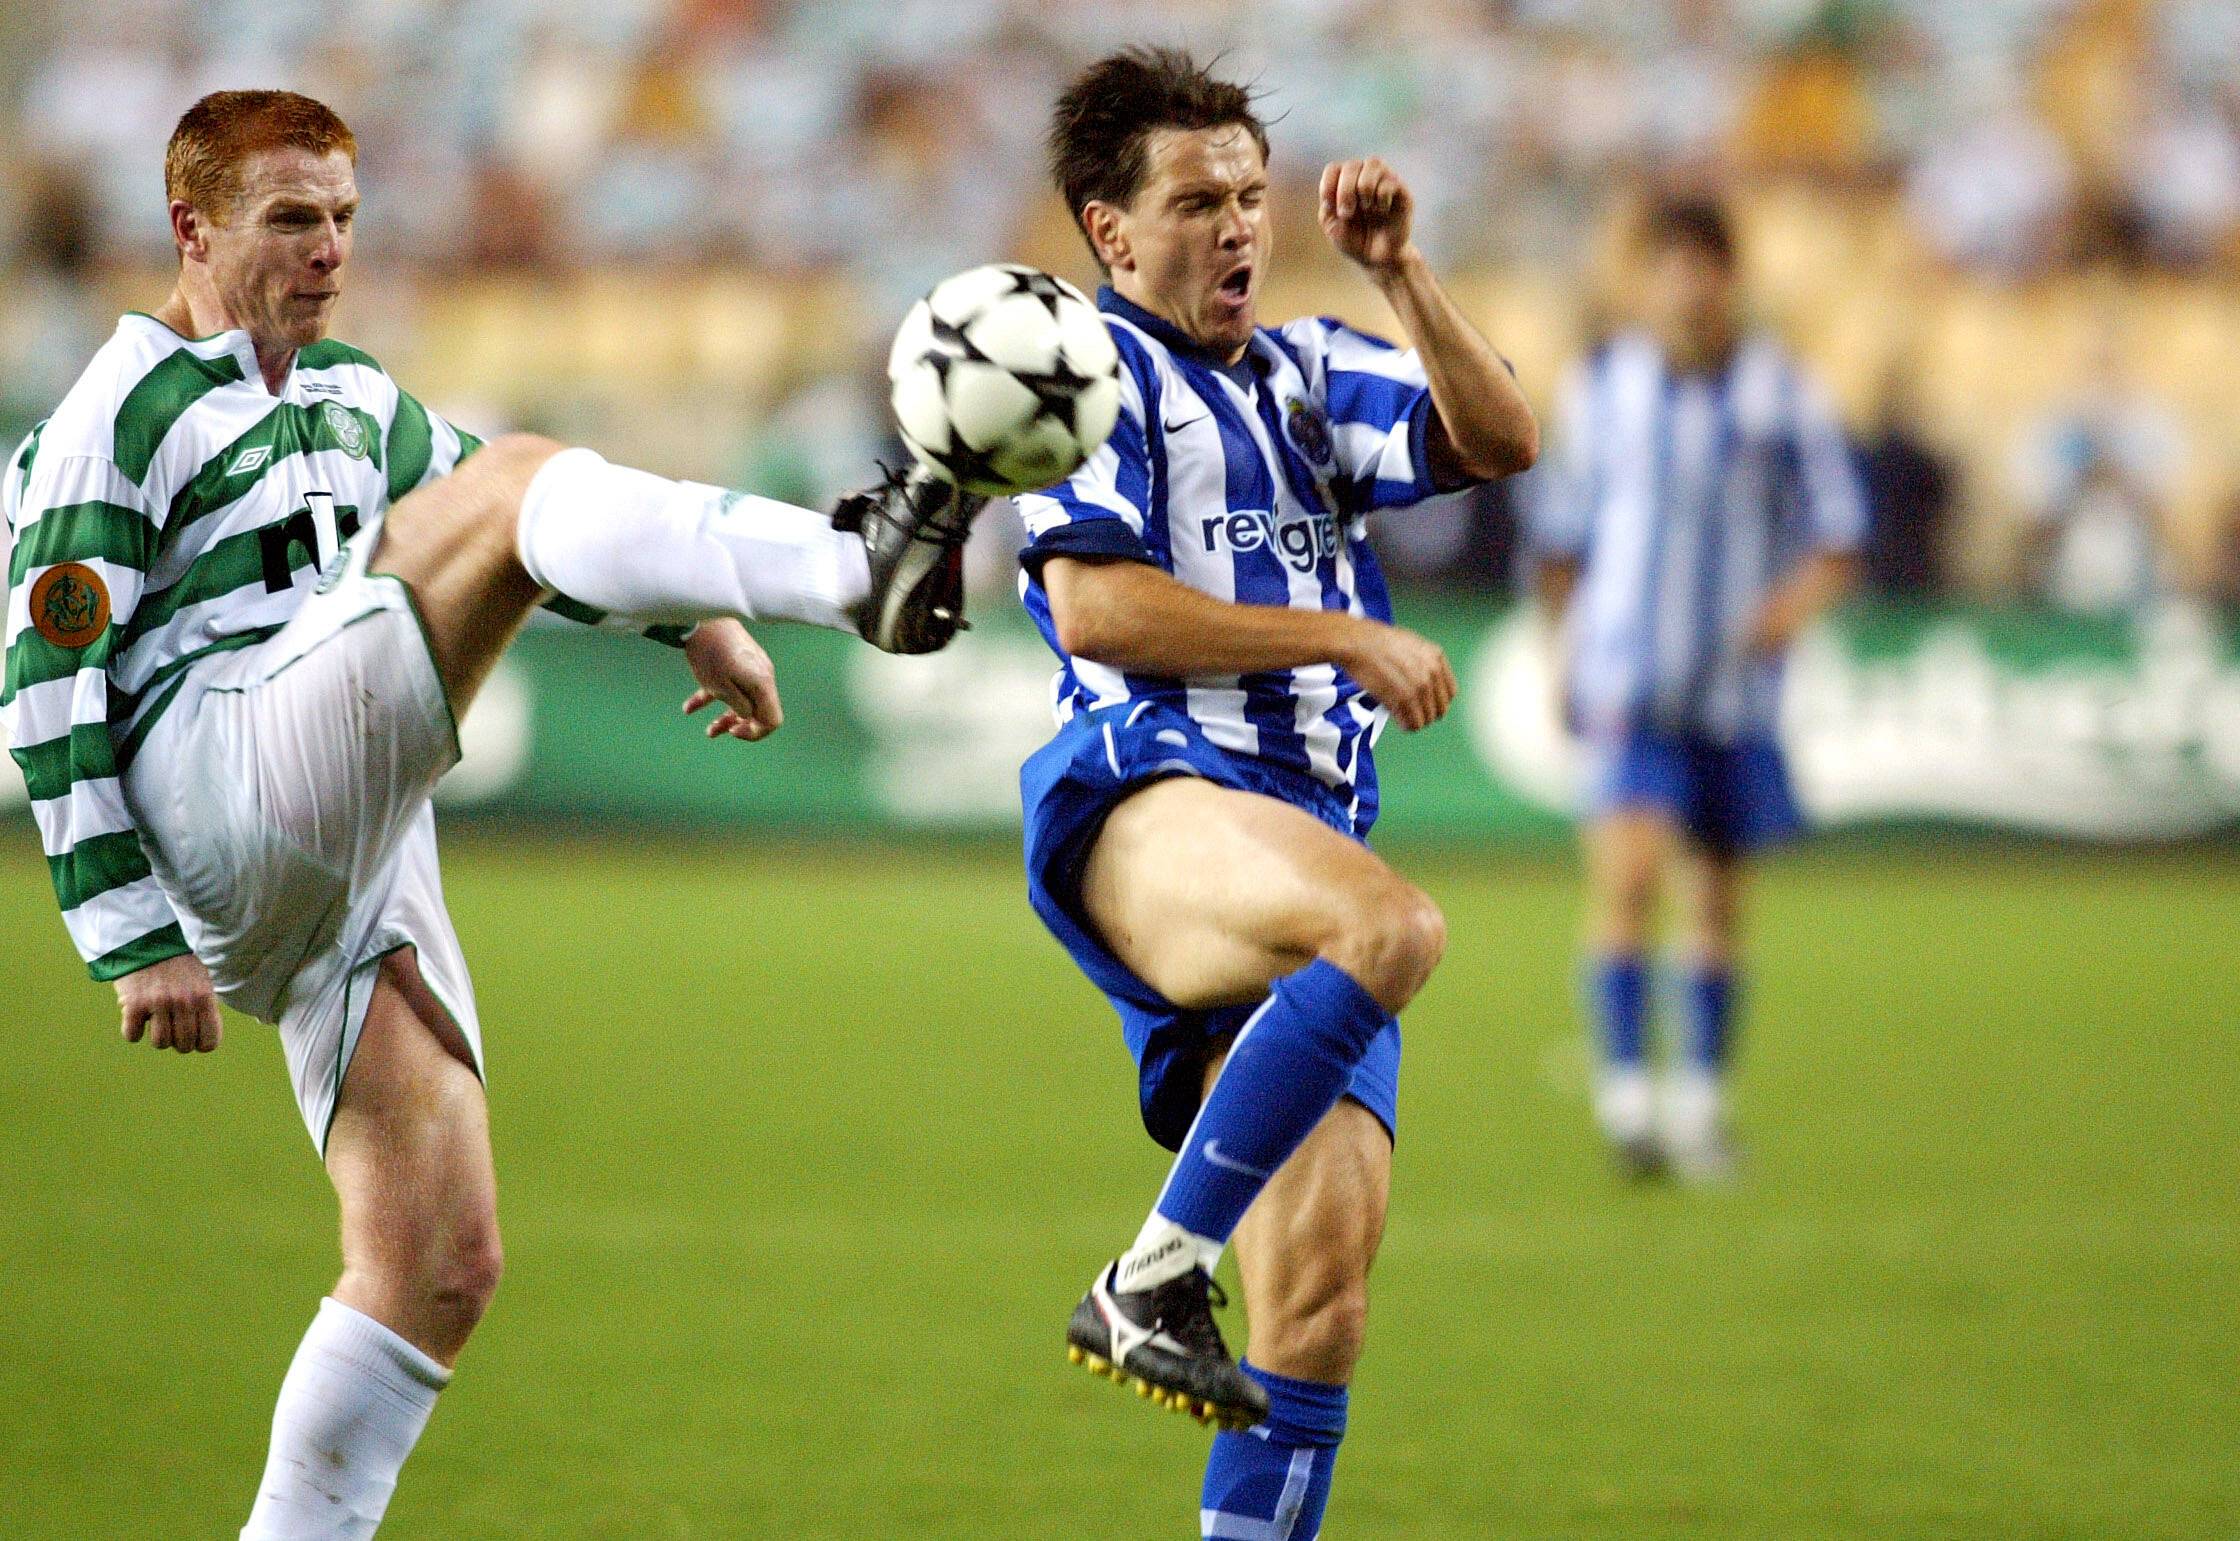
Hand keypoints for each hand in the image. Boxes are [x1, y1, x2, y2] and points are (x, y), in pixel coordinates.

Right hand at [116, 952, 220, 1053]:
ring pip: (160, 1043)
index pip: (209, 1042)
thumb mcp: (201, 979)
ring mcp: (158, 1003)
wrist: (145, 938)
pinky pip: (133, 1035)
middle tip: (172, 1027)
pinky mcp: (133, 1003)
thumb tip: (205, 1040)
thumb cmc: (177, 962)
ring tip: (155, 1020)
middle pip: (184, 1046)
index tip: (194, 1038)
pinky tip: (136, 1017)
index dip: (201, 1044)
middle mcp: (183, 1002)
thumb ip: (204, 1006)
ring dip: (156, 1036)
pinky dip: (133, 1031)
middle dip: (178, 1041)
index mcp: (204, 997)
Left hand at [682, 619, 783, 741]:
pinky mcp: (738, 659)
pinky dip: (714, 697)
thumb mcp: (721, 687)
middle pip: (759, 710)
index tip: (734, 731)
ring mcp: (751, 666)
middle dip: (740, 725)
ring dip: (727, 716)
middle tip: (718, 731)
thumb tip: (747, 715)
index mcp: (762, 684)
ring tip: (708, 731)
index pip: (772, 719)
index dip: (755, 732)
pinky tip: (689, 708)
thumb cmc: (710, 653)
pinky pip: (731, 684)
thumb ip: (738, 705)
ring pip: (744, 699)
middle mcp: (762, 675)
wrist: (701, 617)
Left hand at [1319, 157, 1415, 274]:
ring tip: (1367, 207)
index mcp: (1345, 183)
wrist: (1378, 259)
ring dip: (1364, 187)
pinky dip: (1381, 198)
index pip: (1334, 169)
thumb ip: (1328, 208)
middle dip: (1345, 190)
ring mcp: (1385, 181)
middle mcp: (1365, 177)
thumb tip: (1334, 192)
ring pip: (1374, 163)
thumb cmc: (1355, 241)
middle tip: (1347, 213)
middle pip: (1352, 165)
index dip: (1328, 185)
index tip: (1329, 206)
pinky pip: (1390, 182)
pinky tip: (1382, 211)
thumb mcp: (1333, 227)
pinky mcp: (1402, 192)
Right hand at [1339, 619, 1456, 731]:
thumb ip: (1424, 662)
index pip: (1450, 693)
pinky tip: (1398, 721)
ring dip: (1415, 721)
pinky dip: (1406, 726)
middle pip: (1440, 709)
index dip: (1437, 702)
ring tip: (1403, 717)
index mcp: (1436, 657)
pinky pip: (1413, 723)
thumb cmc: (1377, 641)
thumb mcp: (1411, 644)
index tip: (1424, 704)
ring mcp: (1419, 687)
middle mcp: (1432, 673)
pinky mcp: (1403, 699)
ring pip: (1426, 719)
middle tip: (1411, 713)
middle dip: (1426, 713)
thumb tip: (1427, 683)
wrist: (1357, 642)